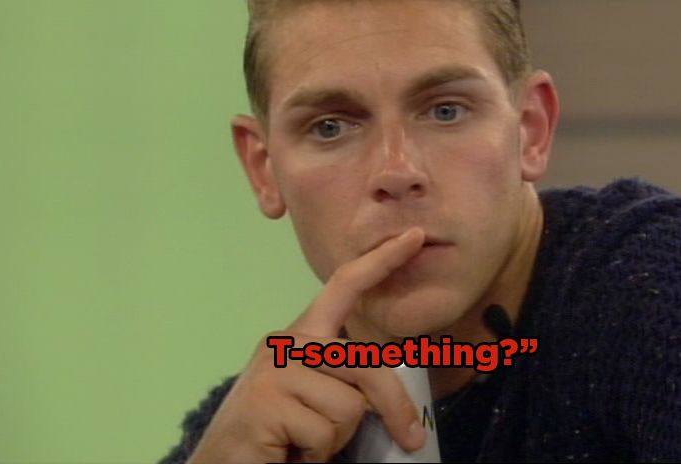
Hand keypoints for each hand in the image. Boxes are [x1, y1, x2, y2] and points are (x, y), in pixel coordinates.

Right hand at [186, 227, 427, 462]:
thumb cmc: (277, 439)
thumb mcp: (316, 400)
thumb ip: (343, 381)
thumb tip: (392, 394)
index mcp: (300, 339)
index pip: (343, 288)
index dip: (380, 261)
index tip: (414, 238)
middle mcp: (284, 345)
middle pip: (364, 364)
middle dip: (394, 405)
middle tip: (410, 438)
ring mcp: (272, 372)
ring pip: (349, 405)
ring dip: (336, 438)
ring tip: (303, 444)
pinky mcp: (265, 403)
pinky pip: (325, 432)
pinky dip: (317, 454)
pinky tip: (289, 453)